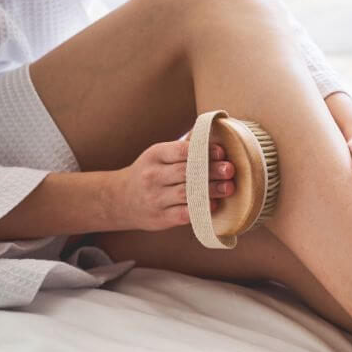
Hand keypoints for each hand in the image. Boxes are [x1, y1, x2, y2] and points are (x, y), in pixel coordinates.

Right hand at [111, 140, 234, 230]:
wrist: (121, 200)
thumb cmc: (151, 173)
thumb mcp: (160, 155)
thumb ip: (184, 147)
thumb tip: (215, 132)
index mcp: (155, 155)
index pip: (179, 151)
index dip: (202, 151)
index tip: (221, 152)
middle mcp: (153, 176)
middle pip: (186, 172)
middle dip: (210, 170)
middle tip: (230, 170)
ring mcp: (156, 198)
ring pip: (186, 194)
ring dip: (211, 190)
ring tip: (229, 187)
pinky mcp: (160, 218)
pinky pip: (183, 214)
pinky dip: (200, 209)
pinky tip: (214, 205)